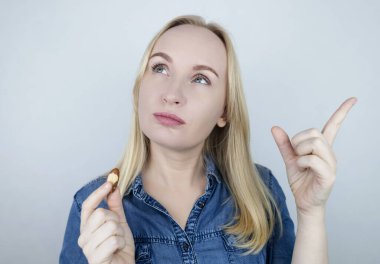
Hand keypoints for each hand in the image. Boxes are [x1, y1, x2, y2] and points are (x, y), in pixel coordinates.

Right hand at [78, 181, 134, 263]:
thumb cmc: (119, 248)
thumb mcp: (120, 223)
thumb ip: (115, 206)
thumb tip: (114, 188)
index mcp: (87, 228)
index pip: (87, 206)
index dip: (97, 193)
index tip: (109, 183)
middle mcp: (83, 237)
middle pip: (100, 213)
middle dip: (115, 219)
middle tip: (117, 230)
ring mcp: (88, 249)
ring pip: (110, 226)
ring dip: (120, 233)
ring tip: (118, 242)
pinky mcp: (96, 258)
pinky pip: (114, 240)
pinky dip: (121, 243)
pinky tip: (118, 250)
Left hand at [271, 97, 356, 215]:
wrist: (303, 202)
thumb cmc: (301, 181)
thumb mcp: (289, 159)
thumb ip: (284, 144)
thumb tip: (275, 127)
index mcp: (322, 148)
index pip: (334, 126)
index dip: (342, 112)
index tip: (353, 99)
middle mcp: (329, 153)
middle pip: (315, 132)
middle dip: (298, 140)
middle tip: (295, 154)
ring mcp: (331, 164)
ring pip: (315, 143)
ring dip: (300, 150)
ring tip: (299, 162)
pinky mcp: (329, 175)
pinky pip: (313, 159)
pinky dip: (301, 161)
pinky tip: (301, 168)